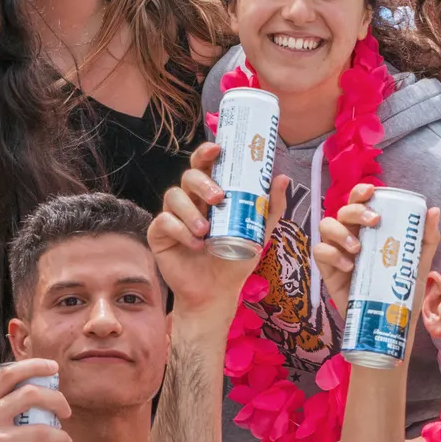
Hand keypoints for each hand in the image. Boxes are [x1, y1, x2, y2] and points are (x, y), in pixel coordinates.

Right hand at [148, 142, 288, 323]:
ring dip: (191, 211)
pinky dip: (181, 231)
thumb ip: (270, 207)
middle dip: (201, 182)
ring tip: (206, 231)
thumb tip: (280, 178)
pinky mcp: (159, 234)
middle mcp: (190, 201)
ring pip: (173, 196)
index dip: (207, 152)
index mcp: (210, 195)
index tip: (217, 148)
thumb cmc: (235, 260)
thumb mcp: (258, 233)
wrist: (216, 293)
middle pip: (188, 176)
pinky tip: (196, 245)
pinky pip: (163, 221)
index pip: (205, 166)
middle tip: (218, 198)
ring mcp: (173, 216)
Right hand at [320, 188, 440, 342]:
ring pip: (325, 225)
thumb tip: (433, 211)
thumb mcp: (418, 263)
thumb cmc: (401, 289)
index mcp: (369, 229)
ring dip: (341, 231)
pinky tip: (349, 266)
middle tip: (374, 221)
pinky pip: (320, 252)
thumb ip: (426, 238)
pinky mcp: (327, 270)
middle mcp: (350, 235)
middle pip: (342, 210)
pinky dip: (333, 254)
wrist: (389, 323)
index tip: (371, 191)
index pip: (359, 202)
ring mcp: (337, 252)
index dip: (360, 192)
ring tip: (359, 248)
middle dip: (355, 210)